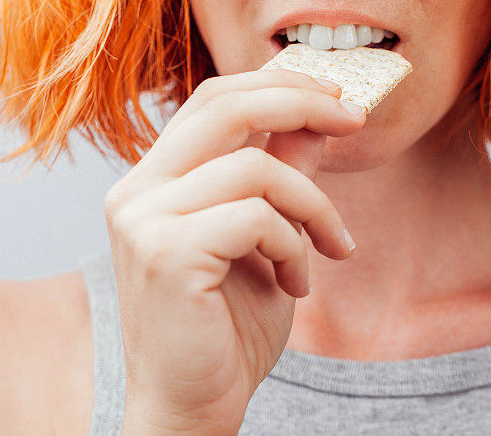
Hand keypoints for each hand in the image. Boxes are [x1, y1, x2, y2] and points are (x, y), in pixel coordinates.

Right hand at [103, 69, 363, 433]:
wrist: (193, 404)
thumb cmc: (226, 325)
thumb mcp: (267, 236)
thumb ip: (282, 173)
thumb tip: (318, 118)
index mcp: (154, 180)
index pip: (214, 100)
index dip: (278, 85)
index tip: (335, 96)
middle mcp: (136, 191)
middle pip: (225, 106)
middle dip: (301, 102)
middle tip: (354, 119)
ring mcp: (143, 220)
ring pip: (255, 169)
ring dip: (314, 206)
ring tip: (332, 247)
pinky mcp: (165, 254)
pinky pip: (257, 219)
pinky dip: (295, 247)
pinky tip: (297, 284)